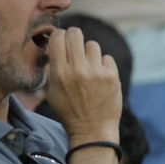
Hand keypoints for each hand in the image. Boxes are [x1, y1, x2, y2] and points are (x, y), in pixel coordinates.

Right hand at [44, 27, 121, 143]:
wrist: (92, 129)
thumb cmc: (69, 110)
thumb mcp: (52, 90)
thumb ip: (53, 67)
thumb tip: (55, 45)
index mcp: (59, 72)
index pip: (58, 38)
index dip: (59, 36)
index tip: (61, 40)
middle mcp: (77, 69)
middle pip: (76, 34)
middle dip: (74, 37)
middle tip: (74, 44)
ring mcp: (96, 72)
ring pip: (92, 45)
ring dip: (89, 53)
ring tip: (88, 67)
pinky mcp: (112, 76)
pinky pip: (107, 58)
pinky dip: (103, 65)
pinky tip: (100, 78)